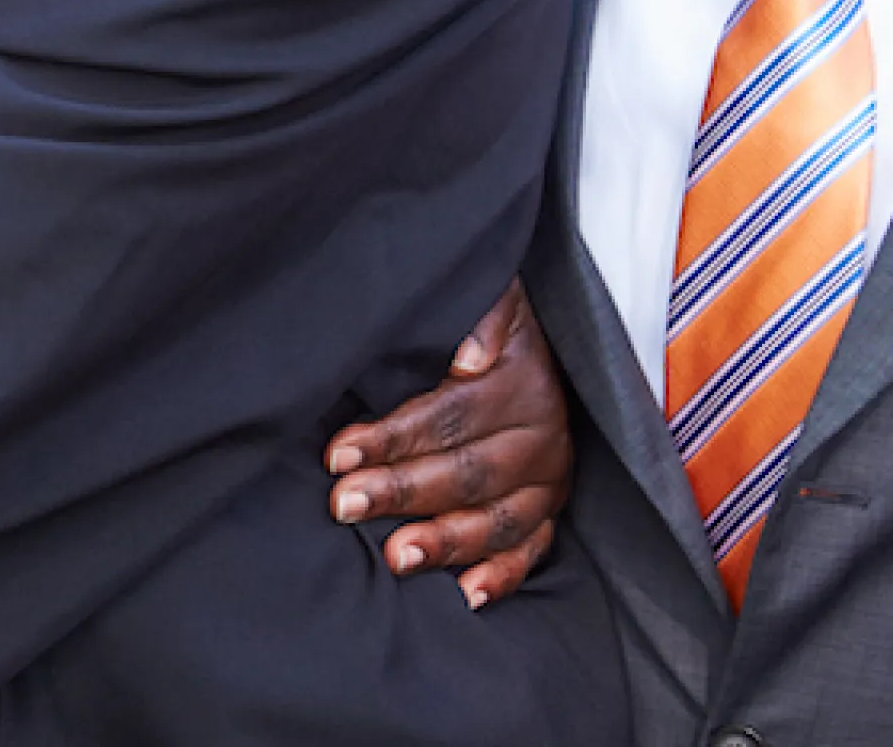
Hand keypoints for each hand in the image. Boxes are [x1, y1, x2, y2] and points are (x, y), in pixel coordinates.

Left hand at [321, 279, 570, 607]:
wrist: (550, 346)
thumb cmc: (494, 325)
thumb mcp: (494, 298)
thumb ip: (479, 314)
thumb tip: (466, 356)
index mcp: (522, 382)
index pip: (449, 415)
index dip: (394, 436)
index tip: (340, 452)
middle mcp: (542, 437)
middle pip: (468, 471)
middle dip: (402, 490)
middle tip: (346, 504)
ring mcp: (550, 481)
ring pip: (498, 519)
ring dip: (446, 541)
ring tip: (395, 557)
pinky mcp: (552, 512)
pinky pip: (533, 551)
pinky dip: (503, 576)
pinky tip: (466, 594)